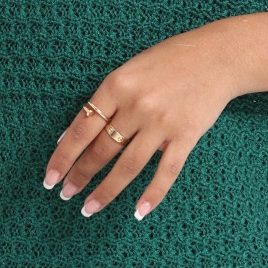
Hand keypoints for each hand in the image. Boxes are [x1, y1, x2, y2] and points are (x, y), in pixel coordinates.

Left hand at [43, 12, 267, 219]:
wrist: (218, 56)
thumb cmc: (170, 60)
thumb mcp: (130, 69)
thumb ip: (106, 99)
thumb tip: (73, 135)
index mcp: (117, 84)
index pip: (81, 129)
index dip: (63, 156)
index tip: (49, 177)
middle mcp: (136, 105)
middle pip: (101, 151)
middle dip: (79, 176)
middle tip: (65, 194)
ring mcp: (162, 123)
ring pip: (127, 167)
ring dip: (105, 191)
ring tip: (88, 208)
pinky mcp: (186, 136)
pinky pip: (165, 172)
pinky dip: (151, 195)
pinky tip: (138, 212)